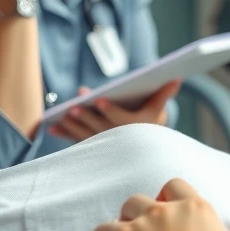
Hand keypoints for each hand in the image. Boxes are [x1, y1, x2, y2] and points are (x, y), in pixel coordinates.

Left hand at [49, 80, 180, 141]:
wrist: (145, 152)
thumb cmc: (150, 124)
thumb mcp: (158, 110)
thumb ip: (164, 94)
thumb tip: (177, 78)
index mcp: (135, 129)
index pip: (121, 119)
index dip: (110, 110)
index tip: (99, 101)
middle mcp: (118, 140)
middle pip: (100, 128)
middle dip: (86, 118)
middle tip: (73, 108)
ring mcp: (104, 146)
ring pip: (86, 136)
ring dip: (73, 127)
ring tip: (62, 116)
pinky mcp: (92, 149)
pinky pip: (76, 142)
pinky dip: (64, 135)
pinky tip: (52, 126)